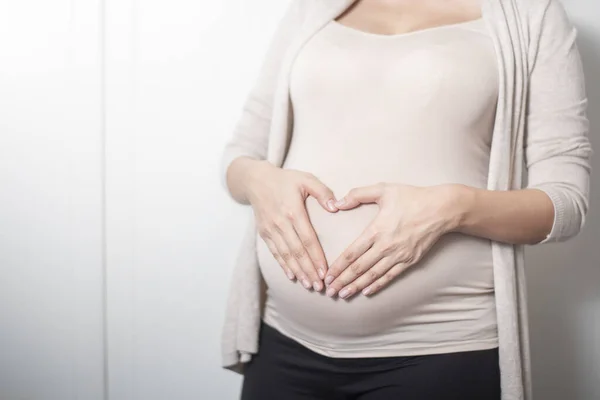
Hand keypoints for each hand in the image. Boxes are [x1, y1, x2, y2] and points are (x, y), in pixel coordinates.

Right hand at [243, 160, 338, 290]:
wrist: (256, 180)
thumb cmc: (286, 179)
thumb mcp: (306, 179)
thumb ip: (322, 192)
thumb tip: (335, 207)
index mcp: (293, 211)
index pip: (308, 239)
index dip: (316, 257)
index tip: (325, 272)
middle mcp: (280, 223)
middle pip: (297, 251)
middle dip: (308, 270)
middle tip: (320, 286)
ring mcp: (270, 229)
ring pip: (285, 255)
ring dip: (297, 272)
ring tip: (308, 285)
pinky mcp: (264, 233)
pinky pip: (275, 252)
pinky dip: (283, 266)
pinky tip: (292, 276)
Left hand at [323, 182, 462, 298]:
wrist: (441, 209)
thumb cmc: (412, 198)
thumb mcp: (383, 189)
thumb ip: (358, 194)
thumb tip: (338, 203)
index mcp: (376, 230)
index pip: (351, 253)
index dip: (337, 267)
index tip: (327, 276)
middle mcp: (385, 246)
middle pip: (359, 268)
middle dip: (342, 281)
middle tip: (330, 291)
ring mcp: (398, 255)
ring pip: (372, 275)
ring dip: (356, 286)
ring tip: (343, 294)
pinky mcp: (409, 260)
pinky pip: (390, 276)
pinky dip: (377, 285)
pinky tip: (366, 291)